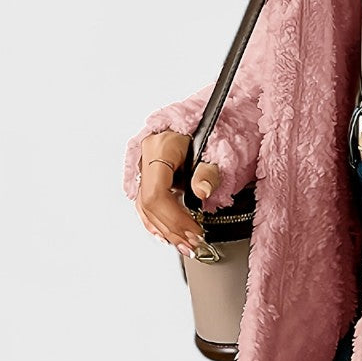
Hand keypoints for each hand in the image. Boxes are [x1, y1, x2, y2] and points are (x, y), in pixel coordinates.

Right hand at [134, 130, 220, 257]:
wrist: (208, 116)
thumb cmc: (212, 127)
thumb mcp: (217, 146)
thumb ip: (209, 171)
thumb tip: (202, 190)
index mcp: (160, 147)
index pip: (156, 194)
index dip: (174, 218)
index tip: (194, 231)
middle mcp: (146, 155)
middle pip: (149, 203)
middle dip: (171, 228)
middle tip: (193, 243)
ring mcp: (144, 163)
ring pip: (145, 205)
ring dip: (165, 229)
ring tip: (184, 244)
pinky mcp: (149, 171)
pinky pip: (146, 200)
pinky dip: (157, 220)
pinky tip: (167, 234)